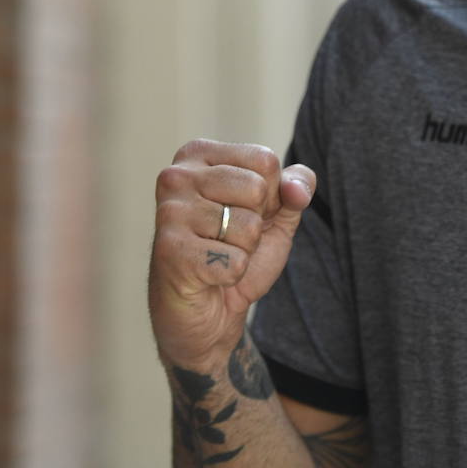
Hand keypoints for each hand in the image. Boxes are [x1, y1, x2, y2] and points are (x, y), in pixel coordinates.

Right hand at [149, 139, 315, 371]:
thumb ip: (297, 186)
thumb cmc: (237, 251)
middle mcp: (176, 176)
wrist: (208, 312)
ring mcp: (169, 213)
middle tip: (229, 238)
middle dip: (257, 223)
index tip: (244, 212)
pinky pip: (235, 261)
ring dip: (244, 251)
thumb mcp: (277, 212)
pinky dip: (232, 275)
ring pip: (248, 227)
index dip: (271, 195)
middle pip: (257, 189)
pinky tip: (208, 276)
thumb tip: (297, 190)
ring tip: (217, 255)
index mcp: (198, 154)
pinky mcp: (169, 252)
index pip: (265, 160)